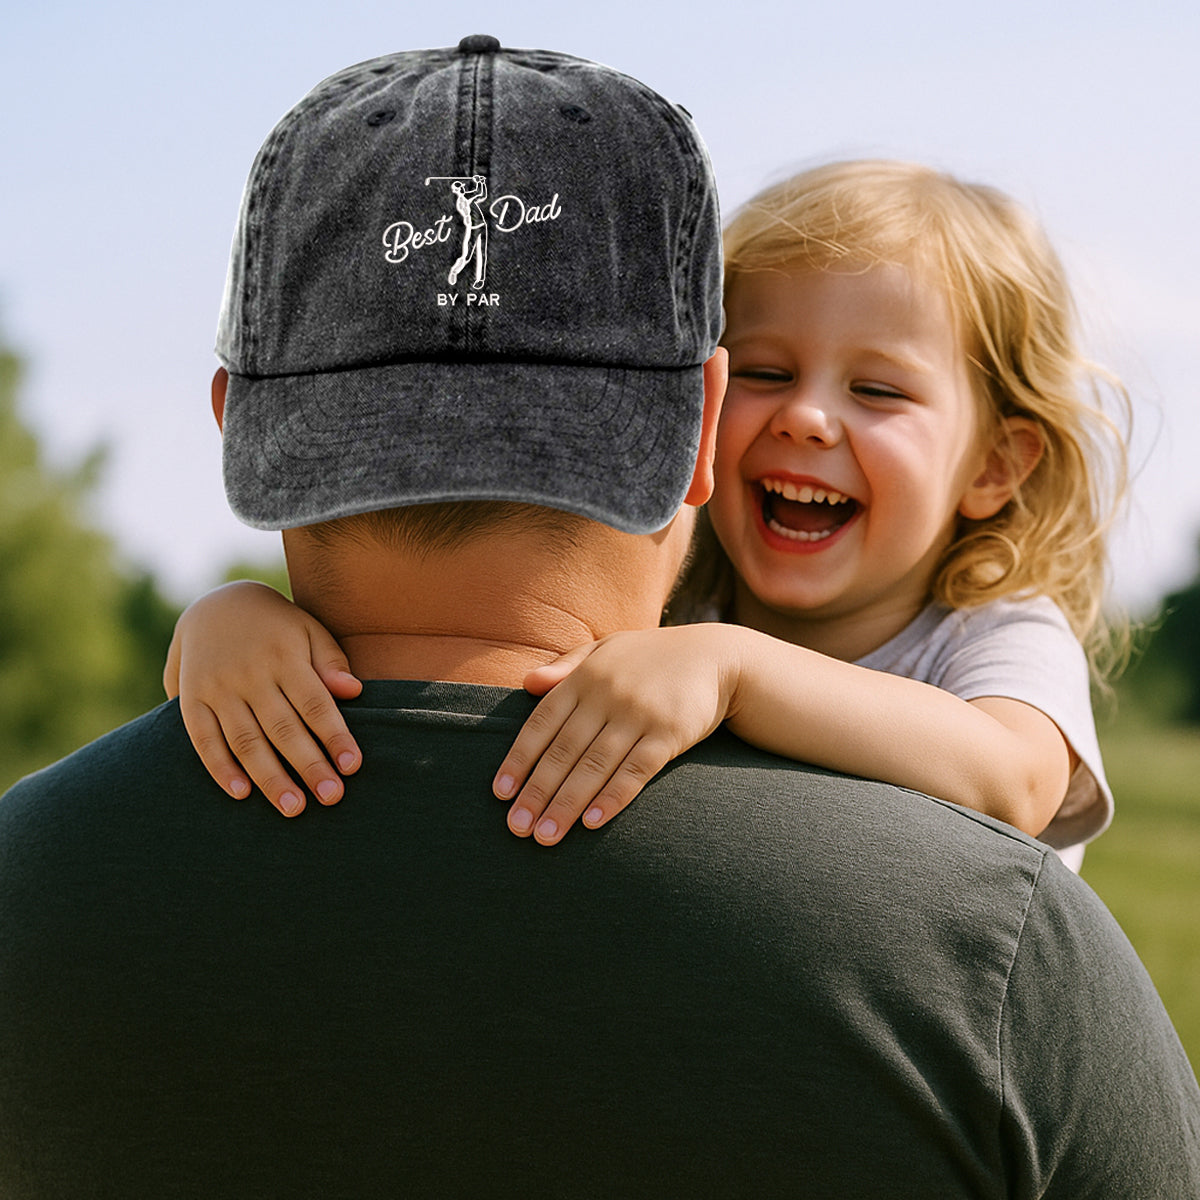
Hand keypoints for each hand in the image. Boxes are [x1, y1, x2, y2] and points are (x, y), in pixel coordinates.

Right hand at [164, 581, 362, 815]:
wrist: (215, 604)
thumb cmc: (277, 626)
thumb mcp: (308, 630)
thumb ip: (331, 661)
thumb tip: (353, 691)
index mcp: (284, 656)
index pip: (315, 703)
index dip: (335, 736)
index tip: (352, 766)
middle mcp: (250, 674)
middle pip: (283, 728)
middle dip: (308, 766)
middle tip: (331, 797)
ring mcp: (218, 688)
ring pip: (245, 740)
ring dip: (269, 777)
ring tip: (293, 807)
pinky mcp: (191, 699)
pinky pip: (204, 739)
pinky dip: (220, 768)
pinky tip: (241, 794)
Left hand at [492, 625, 739, 844]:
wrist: (717, 656)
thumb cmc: (652, 657)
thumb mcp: (607, 649)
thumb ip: (567, 665)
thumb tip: (527, 683)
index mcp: (586, 676)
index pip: (542, 722)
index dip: (520, 759)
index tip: (501, 793)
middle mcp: (607, 694)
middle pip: (564, 751)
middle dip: (537, 792)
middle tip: (516, 828)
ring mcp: (638, 714)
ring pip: (594, 766)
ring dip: (567, 804)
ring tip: (546, 836)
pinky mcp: (669, 733)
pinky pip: (636, 770)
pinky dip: (613, 797)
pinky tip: (593, 822)